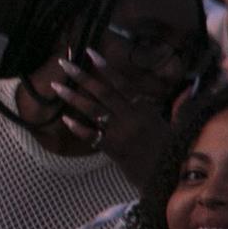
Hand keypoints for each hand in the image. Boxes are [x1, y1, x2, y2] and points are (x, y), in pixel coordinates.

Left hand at [47, 51, 168, 183]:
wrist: (170, 176)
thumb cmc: (171, 150)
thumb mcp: (167, 124)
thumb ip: (156, 108)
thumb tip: (157, 93)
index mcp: (145, 108)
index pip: (123, 83)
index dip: (106, 67)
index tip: (91, 52)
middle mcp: (132, 117)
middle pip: (103, 92)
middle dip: (82, 76)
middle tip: (65, 63)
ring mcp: (121, 133)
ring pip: (93, 110)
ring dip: (73, 97)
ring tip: (56, 86)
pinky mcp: (113, 149)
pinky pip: (92, 135)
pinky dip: (78, 127)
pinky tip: (65, 119)